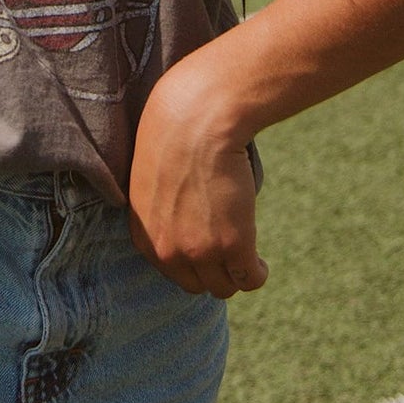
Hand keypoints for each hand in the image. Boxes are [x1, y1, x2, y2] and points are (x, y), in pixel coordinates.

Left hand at [127, 61, 268, 299]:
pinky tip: (260, 260)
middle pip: (198, 284)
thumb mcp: (152, 178)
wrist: (197, 116)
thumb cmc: (175, 132)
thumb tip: (182, 218)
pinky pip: (250, 279)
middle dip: (213, 270)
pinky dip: (257, 273)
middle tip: (228, 250)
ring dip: (235, 273)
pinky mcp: (233, 245)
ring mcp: (200, 251)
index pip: (171, 270)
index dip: (191, 262)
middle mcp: (168, 251)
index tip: (206, 249)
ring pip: (225, 286)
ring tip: (245, 255)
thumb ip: (161, 209)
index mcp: (144, 235)